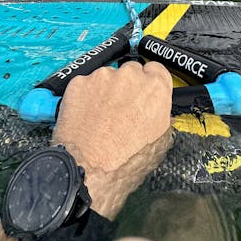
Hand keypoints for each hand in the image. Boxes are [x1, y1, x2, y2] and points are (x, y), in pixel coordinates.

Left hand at [52, 61, 172, 218]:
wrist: (88, 169)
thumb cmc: (127, 162)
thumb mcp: (161, 142)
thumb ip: (161, 115)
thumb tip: (157, 112)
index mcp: (156, 88)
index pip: (156, 70)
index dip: (150, 82)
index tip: (143, 94)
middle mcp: (130, 75)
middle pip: (131, 72)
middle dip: (127, 87)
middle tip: (120, 110)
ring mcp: (102, 77)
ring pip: (106, 78)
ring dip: (105, 92)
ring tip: (99, 118)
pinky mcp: (79, 83)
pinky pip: (85, 86)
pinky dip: (85, 97)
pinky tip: (84, 117)